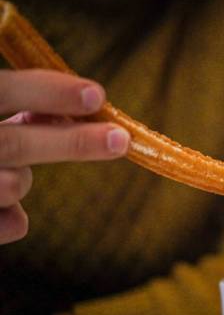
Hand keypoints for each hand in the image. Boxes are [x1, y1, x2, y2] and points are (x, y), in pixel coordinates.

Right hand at [0, 69, 129, 243]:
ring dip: (21, 179)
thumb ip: (9, 103)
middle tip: (120, 139)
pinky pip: (8, 225)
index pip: (2, 89)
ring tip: (1, 172)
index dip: (49, 91)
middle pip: (14, 143)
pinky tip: (1, 210)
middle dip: (73, 143)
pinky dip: (11, 218)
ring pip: (13, 185)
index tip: (97, 94)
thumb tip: (81, 103)